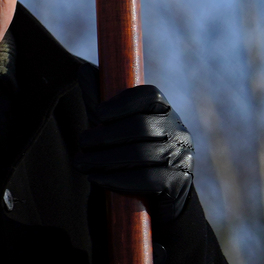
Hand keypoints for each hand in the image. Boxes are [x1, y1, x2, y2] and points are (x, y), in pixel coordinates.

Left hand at [74, 85, 194, 227]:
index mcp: (164, 110)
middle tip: (82, 143)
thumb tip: (84, 69)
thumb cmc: (131, 150)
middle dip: (104, 135)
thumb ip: (100, 99)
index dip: (122, 102)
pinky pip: (146, 178)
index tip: (97, 113)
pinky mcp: (179, 182)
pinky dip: (117, 178)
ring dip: (104, 159)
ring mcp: (182, 156)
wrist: (156, 194)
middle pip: (140, 126)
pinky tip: (96, 178)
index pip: (149, 95)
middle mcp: (178, 130)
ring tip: (81, 163)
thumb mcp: (114, 124)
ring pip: (140, 153)